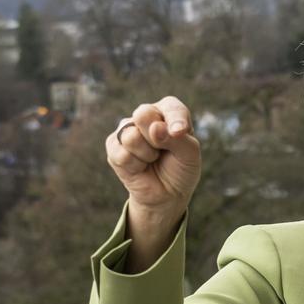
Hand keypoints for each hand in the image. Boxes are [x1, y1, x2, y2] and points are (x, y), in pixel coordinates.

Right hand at [105, 97, 200, 268]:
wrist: (165, 199)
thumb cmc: (182, 172)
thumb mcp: (190, 154)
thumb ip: (177, 135)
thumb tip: (156, 127)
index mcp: (169, 112)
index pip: (169, 104)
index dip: (173, 118)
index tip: (178, 135)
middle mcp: (147, 118)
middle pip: (144, 113)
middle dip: (157, 138)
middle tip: (163, 152)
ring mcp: (127, 131)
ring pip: (130, 134)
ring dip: (145, 154)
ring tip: (152, 163)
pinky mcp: (113, 148)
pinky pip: (118, 150)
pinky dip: (131, 163)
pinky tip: (139, 169)